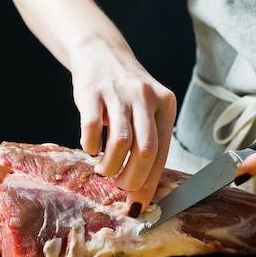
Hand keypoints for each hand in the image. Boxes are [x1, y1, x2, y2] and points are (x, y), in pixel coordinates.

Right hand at [70, 39, 176, 215]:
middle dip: (132, 179)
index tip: (138, 204)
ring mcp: (119, 94)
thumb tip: (141, 188)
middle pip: (146, 151)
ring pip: (120, 143)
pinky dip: (90, 146)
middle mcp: (146, 97)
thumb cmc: (125, 92)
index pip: (161, 153)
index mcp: (165, 105)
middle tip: (120, 186)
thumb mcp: (147, 108)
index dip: (149, 184)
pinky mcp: (92, 92)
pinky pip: (92, 129)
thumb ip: (148, 141)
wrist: (100, 52)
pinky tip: (91, 148)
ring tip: (104, 169)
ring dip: (110, 166)